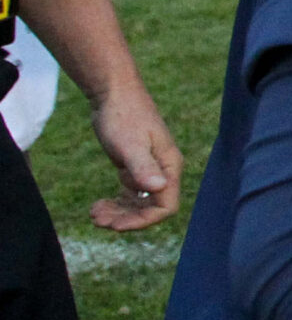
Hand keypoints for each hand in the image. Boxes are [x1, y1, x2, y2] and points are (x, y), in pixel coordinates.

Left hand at [87, 78, 181, 231]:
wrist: (113, 94)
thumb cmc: (123, 116)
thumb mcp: (130, 144)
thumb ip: (143, 166)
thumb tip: (159, 187)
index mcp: (168, 166)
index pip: (165, 206)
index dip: (142, 220)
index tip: (116, 225)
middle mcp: (162, 170)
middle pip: (150, 208)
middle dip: (125, 219)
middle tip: (97, 219)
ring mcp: (149, 169)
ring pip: (139, 203)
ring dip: (118, 213)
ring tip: (94, 213)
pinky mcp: (134, 166)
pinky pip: (130, 194)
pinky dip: (116, 203)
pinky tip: (99, 204)